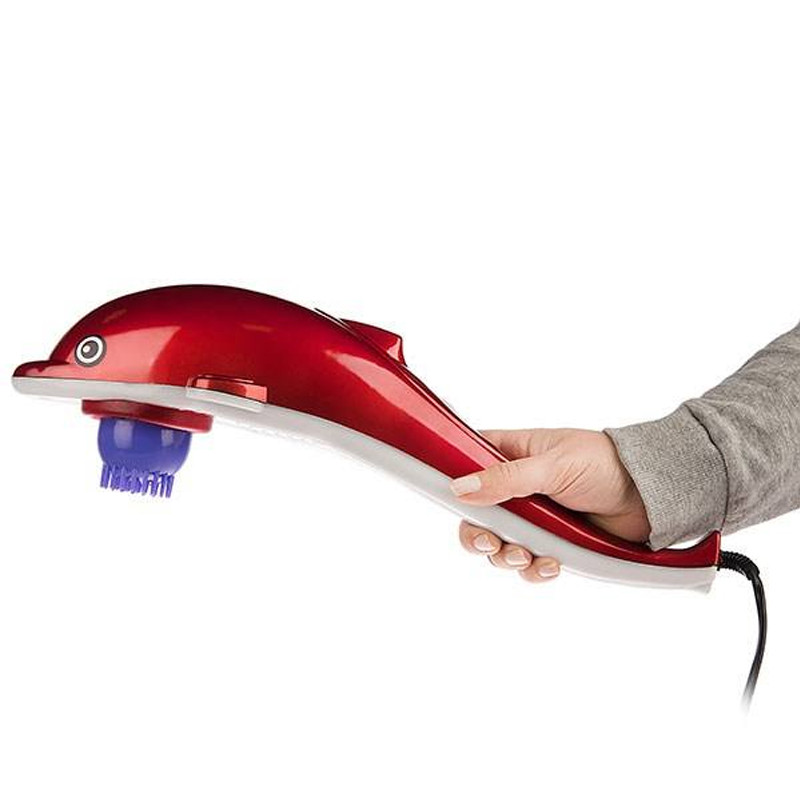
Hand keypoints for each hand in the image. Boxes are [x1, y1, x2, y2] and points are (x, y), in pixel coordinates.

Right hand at [450, 428, 650, 582]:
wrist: (651, 493)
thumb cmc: (604, 462)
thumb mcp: (551, 466)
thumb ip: (505, 479)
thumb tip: (460, 487)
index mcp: (512, 454)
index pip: (468, 465)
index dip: (457, 485)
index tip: (457, 503)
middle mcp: (517, 487)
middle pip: (478, 516)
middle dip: (480, 535)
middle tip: (490, 543)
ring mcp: (535, 517)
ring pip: (501, 544)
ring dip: (508, 556)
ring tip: (527, 557)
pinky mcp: (554, 542)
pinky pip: (531, 563)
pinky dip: (535, 569)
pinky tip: (550, 565)